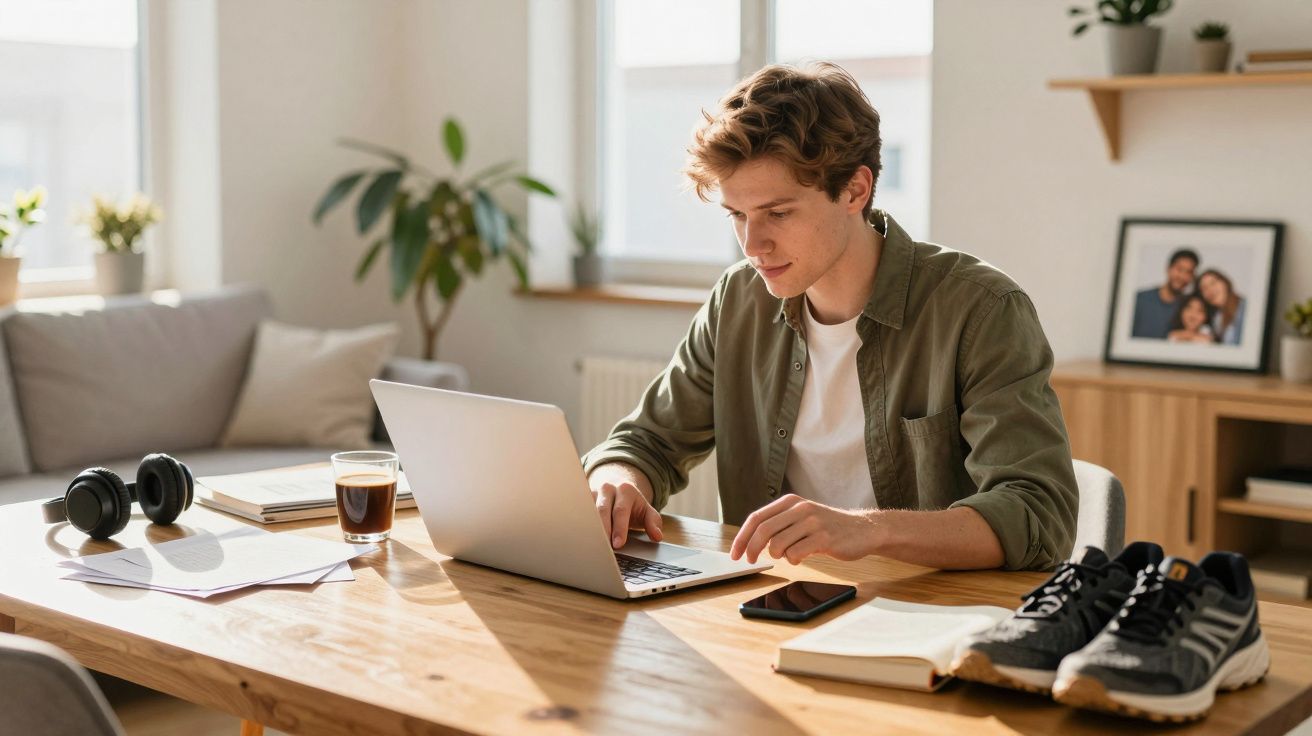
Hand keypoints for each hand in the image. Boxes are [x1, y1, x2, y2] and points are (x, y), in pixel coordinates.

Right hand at [588, 464, 662, 548]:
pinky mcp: (582, 498)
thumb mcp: (646, 510)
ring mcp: (593, 492)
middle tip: (605, 548)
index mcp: (625, 490)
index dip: (619, 528)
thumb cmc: (631, 503)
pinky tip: (581, 538)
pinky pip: (579, 511)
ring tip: (592, 545)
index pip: (621, 511)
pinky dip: (580, 524)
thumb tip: (657, 536)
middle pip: (602, 510)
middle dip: (603, 530)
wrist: (616, 484)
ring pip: (588, 511)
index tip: (618, 544)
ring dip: (589, 528)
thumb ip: (653, 522)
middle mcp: (607, 488)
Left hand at [730, 494, 878, 564]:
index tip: (736, 553)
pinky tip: (800, 558)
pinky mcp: (824, 538)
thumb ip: (780, 523)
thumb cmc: (828, 527)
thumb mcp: (802, 516)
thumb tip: (751, 540)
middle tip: (750, 561)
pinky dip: (792, 560)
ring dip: (777, 555)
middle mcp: (800, 508)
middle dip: (751, 549)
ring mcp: (813, 522)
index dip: (742, 537)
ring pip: (777, 544)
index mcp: (790, 501)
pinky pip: (796, 554)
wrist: (863, 529)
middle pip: (763, 530)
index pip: (756, 518)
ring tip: (787, 555)